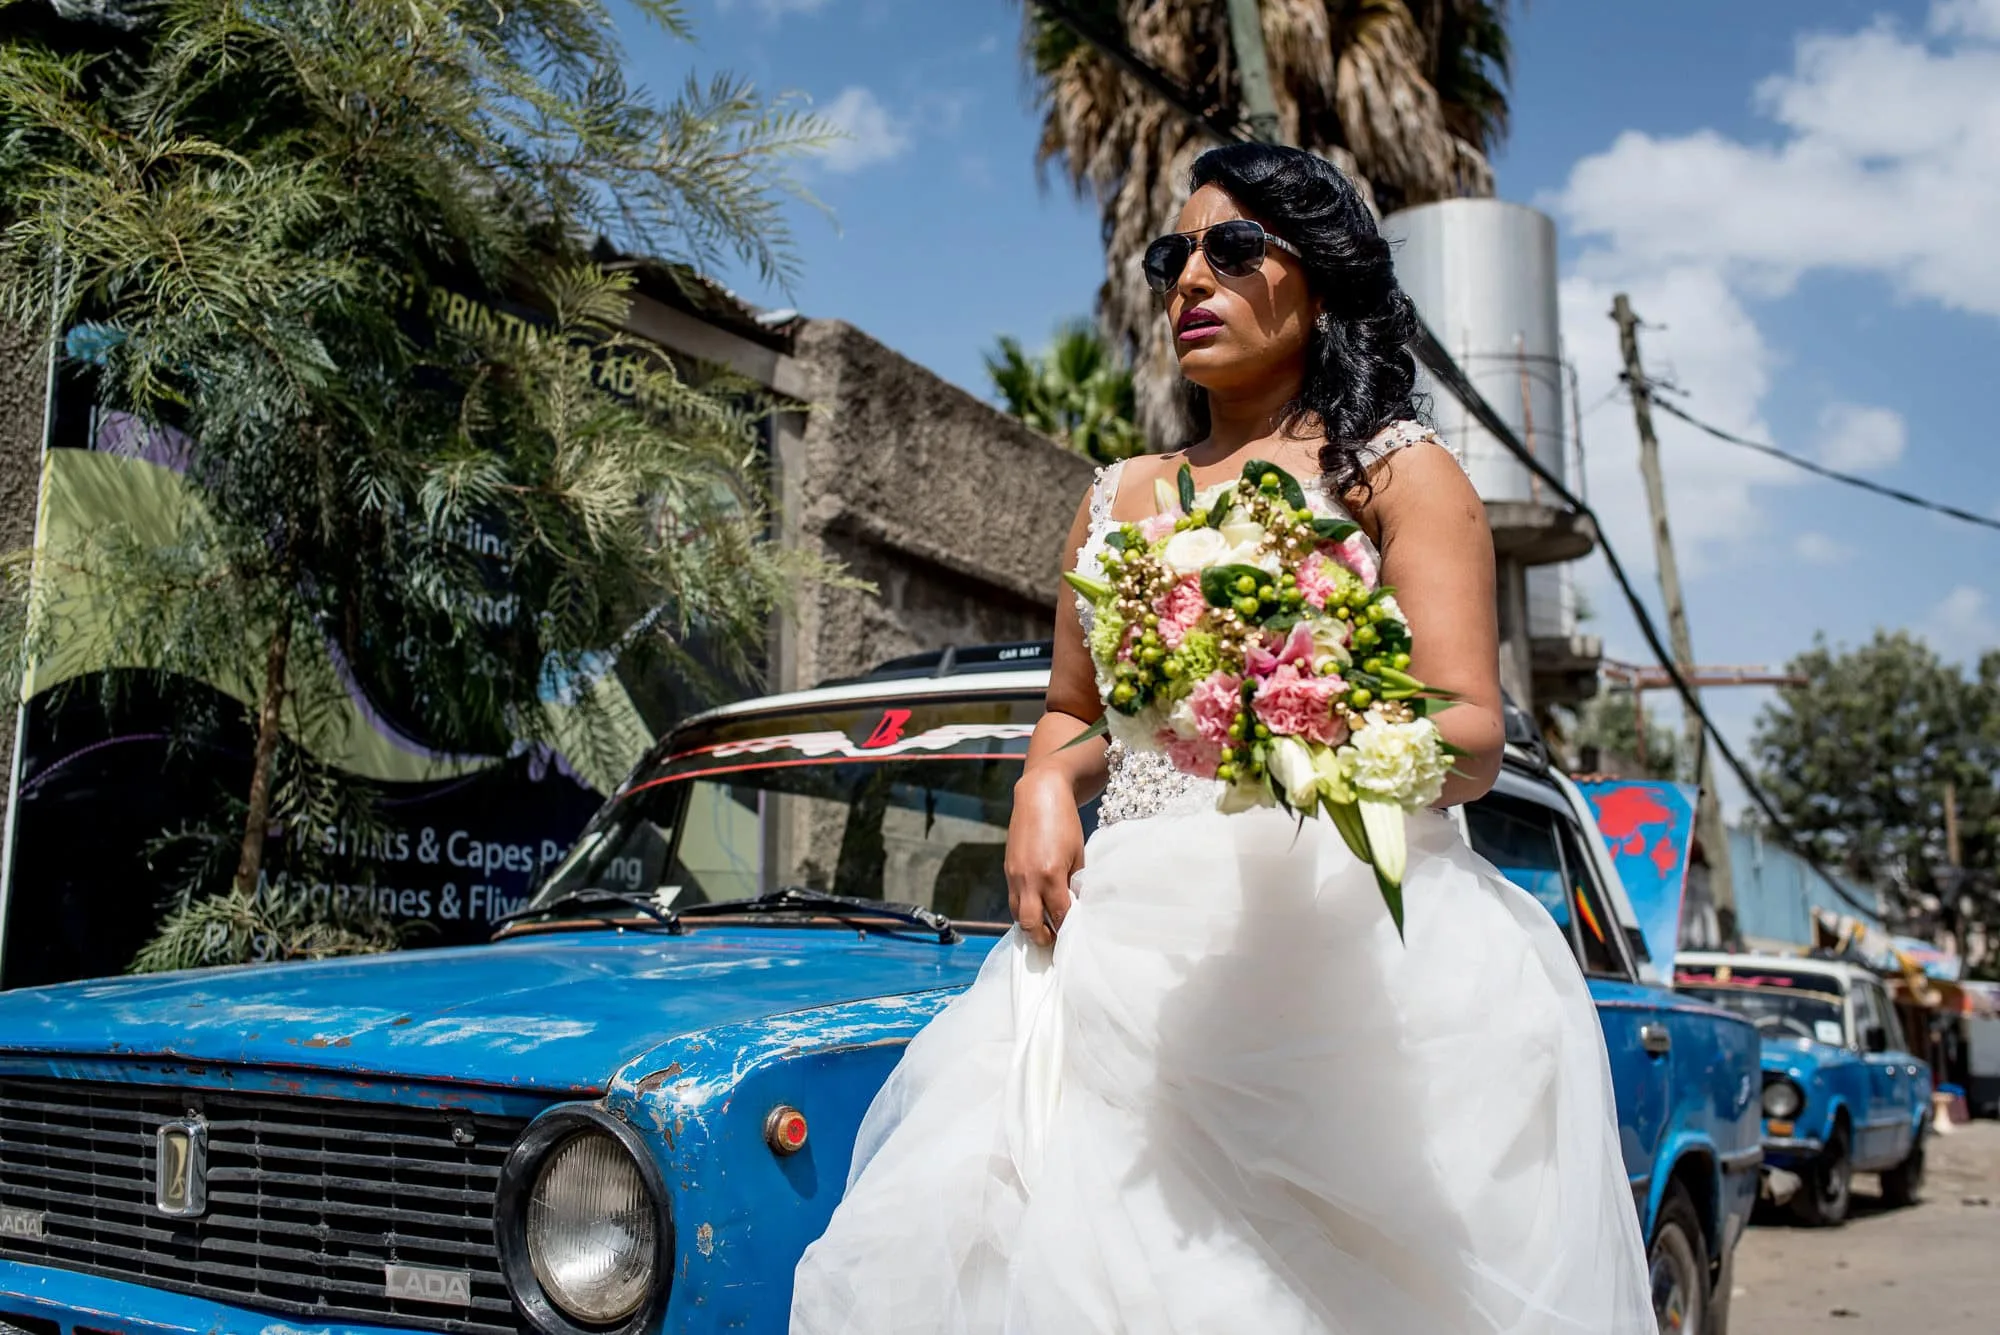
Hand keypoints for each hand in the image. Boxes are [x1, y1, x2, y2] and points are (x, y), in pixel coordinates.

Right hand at [1006, 767, 1084, 946]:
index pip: (1060, 915)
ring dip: (1030, 925)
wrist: (1039, 795)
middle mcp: (1029, 879)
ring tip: (1044, 930)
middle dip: (1043, 938)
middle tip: (1055, 942)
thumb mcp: (1078, 853)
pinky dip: (1023, 908)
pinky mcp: (1008, 869)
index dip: (1067, 929)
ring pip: (1017, 915)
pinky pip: (1013, 898)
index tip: (1075, 937)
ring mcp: (1015, 875)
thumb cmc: (1065, 822)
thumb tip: (1076, 905)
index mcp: (1051, 875)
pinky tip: (1035, 908)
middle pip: (1031, 924)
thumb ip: (1075, 882)